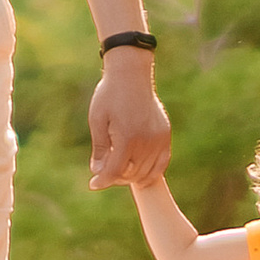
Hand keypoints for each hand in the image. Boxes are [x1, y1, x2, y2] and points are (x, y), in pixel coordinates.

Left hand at [90, 50, 171, 190]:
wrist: (131, 75)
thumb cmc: (110, 95)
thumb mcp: (98, 120)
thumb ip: (100, 149)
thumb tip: (98, 172)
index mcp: (127, 138)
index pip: (114, 171)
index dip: (102, 181)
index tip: (93, 185)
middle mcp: (146, 141)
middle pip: (131, 174)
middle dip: (116, 177)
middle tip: (104, 172)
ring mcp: (159, 138)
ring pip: (146, 171)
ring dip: (132, 176)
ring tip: (119, 171)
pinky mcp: (165, 134)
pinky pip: (162, 162)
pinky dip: (152, 171)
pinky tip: (141, 175)